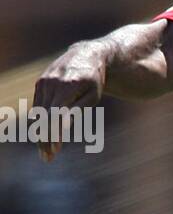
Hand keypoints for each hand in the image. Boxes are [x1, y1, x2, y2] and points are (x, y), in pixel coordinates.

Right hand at [32, 42, 104, 160]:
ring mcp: (44, 83)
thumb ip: (77, 109)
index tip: (54, 151)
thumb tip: (63, 126)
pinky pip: (37, 107)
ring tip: (46, 152)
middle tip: (47, 158)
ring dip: (40, 134)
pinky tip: (45, 137)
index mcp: (67, 87)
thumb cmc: (94, 80)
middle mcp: (52, 84)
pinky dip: (39, 123)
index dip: (53, 135)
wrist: (87, 55)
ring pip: (37, 114)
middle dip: (44, 140)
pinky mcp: (40, 84)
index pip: (55, 116)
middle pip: (43, 118)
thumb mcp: (92, 95)